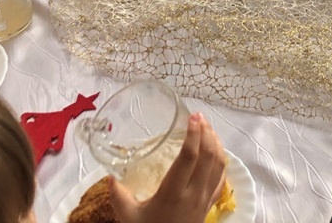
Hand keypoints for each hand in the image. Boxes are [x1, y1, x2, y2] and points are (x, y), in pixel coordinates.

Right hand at [108, 113, 226, 222]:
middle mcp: (193, 193)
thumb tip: (109, 176)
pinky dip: (221, 161)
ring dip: (216, 143)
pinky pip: (221, 178)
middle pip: (209, 156)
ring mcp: (205, 199)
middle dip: (207, 133)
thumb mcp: (128, 217)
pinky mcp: (210, 205)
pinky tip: (216, 152)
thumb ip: (118, 195)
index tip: (192, 118)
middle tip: (199, 118)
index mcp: (173, 193)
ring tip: (208, 129)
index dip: (193, 135)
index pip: (189, 157)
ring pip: (220, 164)